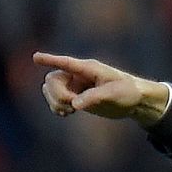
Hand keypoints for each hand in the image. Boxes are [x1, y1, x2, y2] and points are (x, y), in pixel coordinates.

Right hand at [35, 52, 168, 125]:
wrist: (136, 101)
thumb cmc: (129, 92)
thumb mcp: (114, 94)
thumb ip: (94, 97)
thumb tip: (75, 104)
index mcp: (88, 69)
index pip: (66, 62)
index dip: (50, 60)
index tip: (36, 57)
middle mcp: (78, 75)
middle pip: (53, 80)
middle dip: (57, 94)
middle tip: (70, 105)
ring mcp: (76, 86)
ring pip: (51, 90)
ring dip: (54, 101)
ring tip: (67, 111)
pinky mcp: (76, 97)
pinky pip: (57, 100)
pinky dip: (56, 106)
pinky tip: (65, 113)